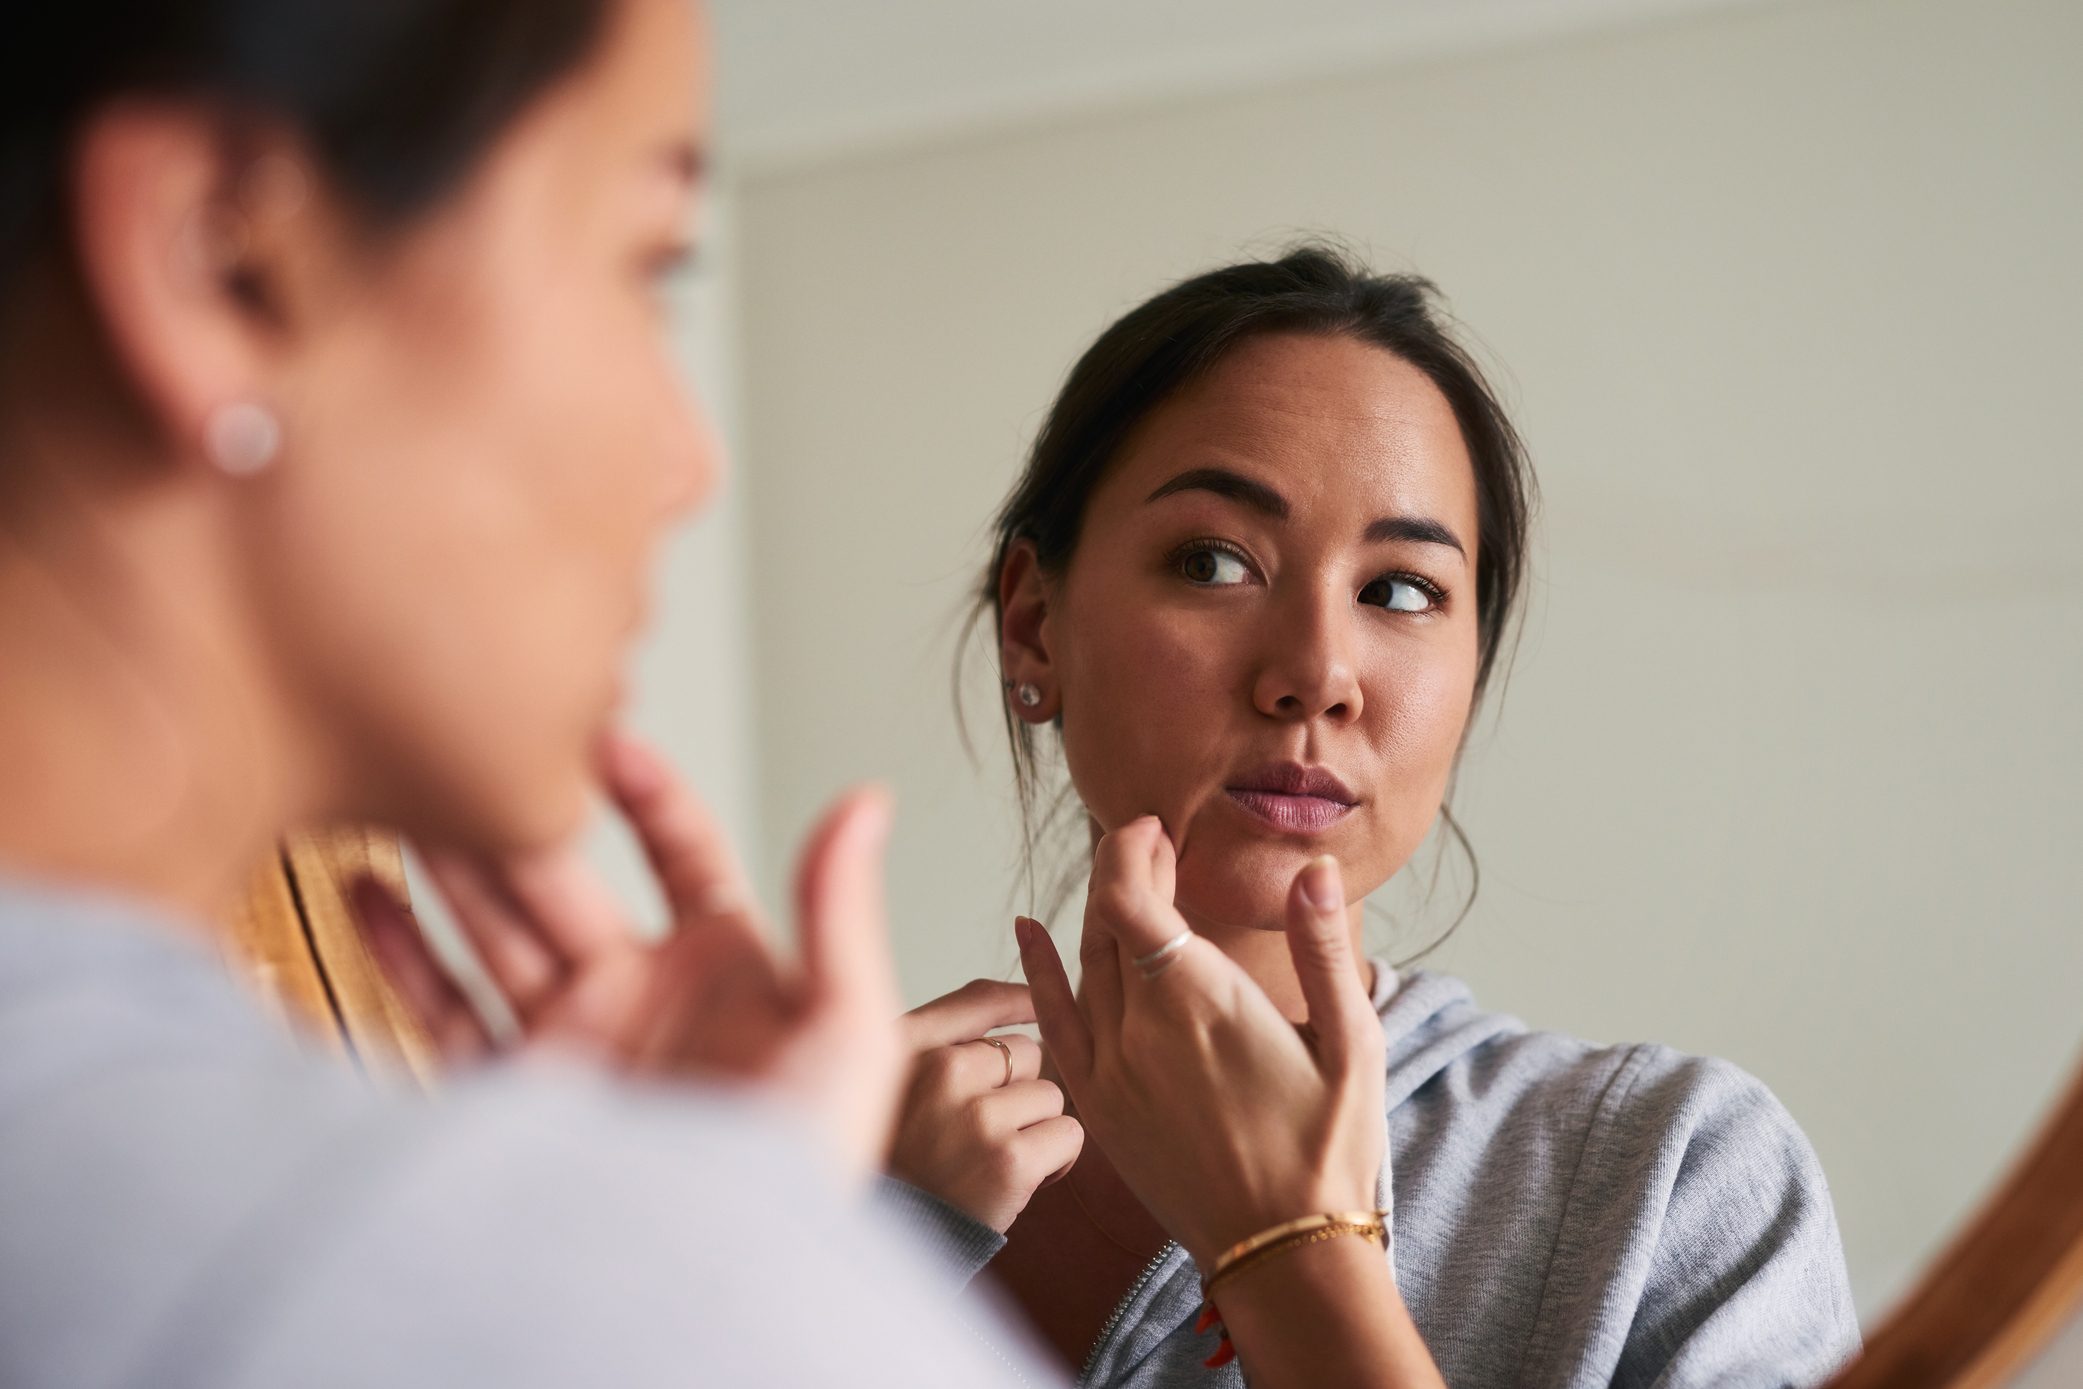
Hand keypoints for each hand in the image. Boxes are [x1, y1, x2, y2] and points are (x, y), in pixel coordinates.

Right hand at [353, 729, 904, 1184]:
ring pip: (495, 934)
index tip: (606, 736)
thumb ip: (840, 911)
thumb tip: (868, 800)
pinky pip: (439, 1015)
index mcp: (724, 972)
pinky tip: (369, 893)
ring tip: (407, 799)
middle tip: (477, 751)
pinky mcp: (507, 1104)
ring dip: (451, 870)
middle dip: (522, 819)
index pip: (681, 853)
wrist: (714, 1289)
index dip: (647, 791)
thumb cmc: (802, 1177)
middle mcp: (637, 999)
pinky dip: (399, 954)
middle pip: (567, 884)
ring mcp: (567, 1047)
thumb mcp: (847, 1029)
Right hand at [888, 980, 1083, 1231]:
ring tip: (994, 1158)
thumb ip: (945, 1033)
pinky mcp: (1010, 1160)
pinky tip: (1019, 1179)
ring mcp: (977, 1115)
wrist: (888, 1240)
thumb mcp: (892, 1080)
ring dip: (1036, 1128)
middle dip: (1018, 1090)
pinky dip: (1055, 1161)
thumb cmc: (895, 1158)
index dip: (1019, 1002)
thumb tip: (1027, 995)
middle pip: (1027, 1053)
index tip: (1036, 1007)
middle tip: (983, 1132)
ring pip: (1051, 1096)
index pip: (981, 999)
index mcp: (907, 1046)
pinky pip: (1068, 1135)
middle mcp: (941, 1071)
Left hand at [1016, 817, 1386, 1265]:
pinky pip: (1052, 1022)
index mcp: (1200, 1000)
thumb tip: (1313, 868)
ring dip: (1098, 913)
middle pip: (1103, 919)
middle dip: (1123, 869)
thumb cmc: (1328, 1147)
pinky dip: (1036, 971)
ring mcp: (1110, 1068)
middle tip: (1153, 844)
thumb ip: (1322, 948)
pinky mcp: (1097, 1104)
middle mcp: (1140, 1028)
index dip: (1131, 849)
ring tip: (1128, 882)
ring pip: (1082, 963)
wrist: (1281, 1249)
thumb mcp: (1350, 1043)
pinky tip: (1026, 932)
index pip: (1128, 895)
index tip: (1155, 828)